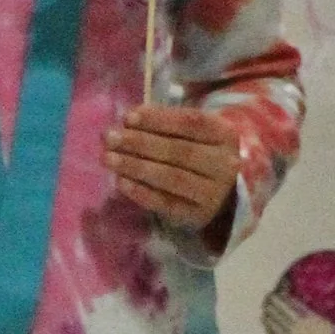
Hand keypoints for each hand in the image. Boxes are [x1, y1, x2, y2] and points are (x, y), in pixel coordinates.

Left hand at [106, 98, 241, 232]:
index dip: (158, 119)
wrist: (226, 191)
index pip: (191, 123)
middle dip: (140, 143)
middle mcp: (225, 164)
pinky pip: (167, 204)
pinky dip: (142, 193)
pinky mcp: (199, 216)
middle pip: (180, 151)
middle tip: (109, 137)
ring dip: (137, 167)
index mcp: (225, 135)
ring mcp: (214, 193)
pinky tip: (121, 182)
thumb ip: (167, 123)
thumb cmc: (201, 150)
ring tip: (108, 158)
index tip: (128, 117)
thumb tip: (128, 120)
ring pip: (172, 178)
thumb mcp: (195, 131)